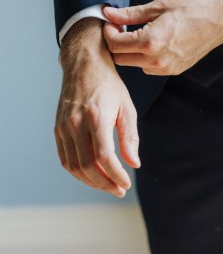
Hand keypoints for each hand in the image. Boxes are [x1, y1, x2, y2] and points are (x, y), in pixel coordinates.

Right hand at [54, 18, 139, 198]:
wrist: (84, 64)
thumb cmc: (109, 84)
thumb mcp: (126, 106)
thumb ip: (130, 136)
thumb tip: (134, 164)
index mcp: (96, 116)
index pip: (104, 156)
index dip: (116, 175)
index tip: (126, 184)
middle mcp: (76, 123)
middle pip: (87, 165)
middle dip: (104, 183)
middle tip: (119, 190)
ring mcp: (64, 126)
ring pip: (74, 166)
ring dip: (91, 181)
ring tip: (108, 185)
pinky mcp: (57, 128)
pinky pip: (65, 158)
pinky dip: (78, 172)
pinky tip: (92, 174)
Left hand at [102, 0, 222, 74]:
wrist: (219, 21)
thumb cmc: (192, 9)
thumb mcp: (159, 6)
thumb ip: (130, 13)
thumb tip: (108, 13)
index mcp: (151, 41)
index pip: (115, 44)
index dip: (108, 32)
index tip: (111, 22)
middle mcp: (156, 60)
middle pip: (120, 59)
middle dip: (115, 43)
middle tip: (121, 27)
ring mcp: (165, 69)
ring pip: (132, 64)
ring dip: (129, 51)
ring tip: (137, 33)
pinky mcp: (172, 71)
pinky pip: (147, 67)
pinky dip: (143, 56)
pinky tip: (152, 41)